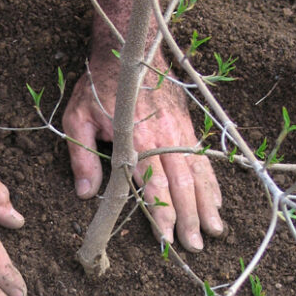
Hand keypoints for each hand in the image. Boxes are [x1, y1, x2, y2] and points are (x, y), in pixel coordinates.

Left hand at [62, 55, 222, 250]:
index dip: (161, 213)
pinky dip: (212, 182)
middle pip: (181, 184)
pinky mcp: (188, 125)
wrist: (131, 49)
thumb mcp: (78, 119)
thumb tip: (85, 195)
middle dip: (190, 218)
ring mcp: (180, 130)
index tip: (166, 238)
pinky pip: (203, 159)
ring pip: (198, 173)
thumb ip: (82, 158)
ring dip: (207, 205)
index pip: (153, 184)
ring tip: (215, 231)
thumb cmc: (99, 87)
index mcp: (137, 139)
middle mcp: (164, 137)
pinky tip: (217, 202)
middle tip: (195, 246)